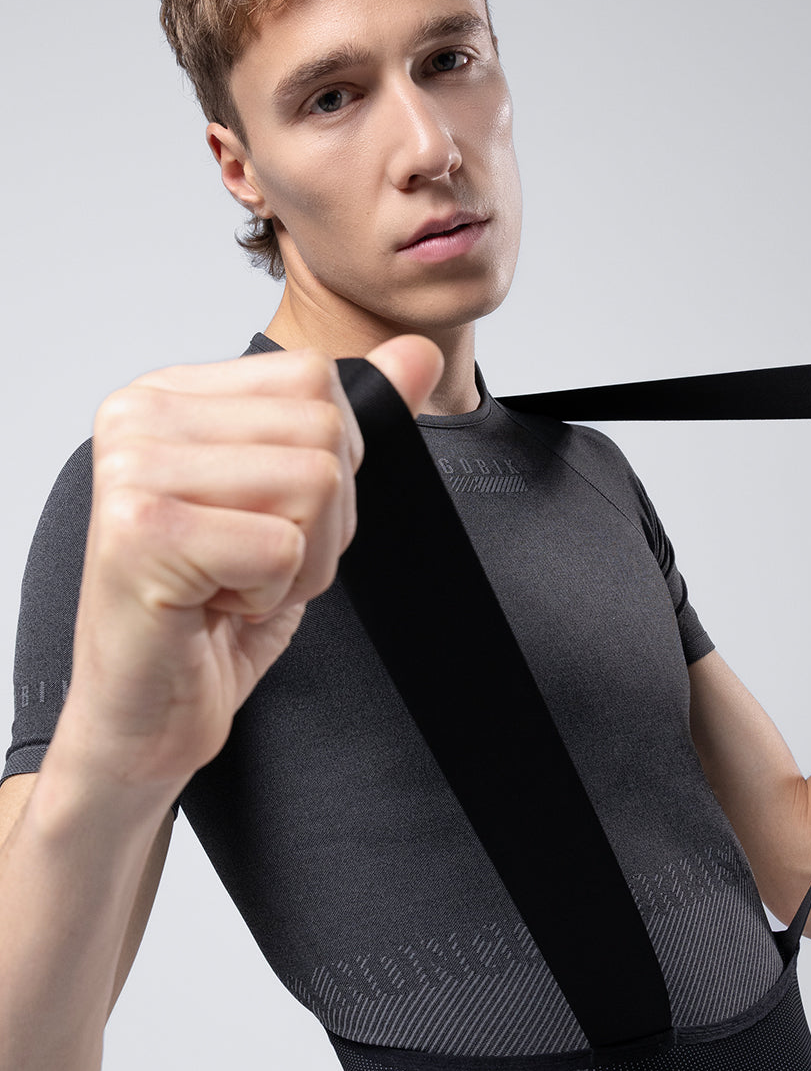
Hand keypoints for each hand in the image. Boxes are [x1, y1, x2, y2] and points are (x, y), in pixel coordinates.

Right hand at [56, 335, 443, 798]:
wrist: (144, 715)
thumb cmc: (207, 614)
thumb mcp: (295, 508)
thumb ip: (349, 423)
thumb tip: (417, 354)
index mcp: (169, 394)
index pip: (315, 379)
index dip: (329, 466)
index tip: (267, 519)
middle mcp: (140, 416)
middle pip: (323, 431)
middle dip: (322, 522)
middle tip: (252, 566)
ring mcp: (134, 469)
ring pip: (314, 484)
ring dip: (300, 561)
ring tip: (234, 585)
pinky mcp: (143, 531)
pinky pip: (282, 546)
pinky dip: (271, 595)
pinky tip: (215, 608)